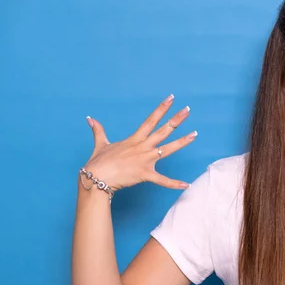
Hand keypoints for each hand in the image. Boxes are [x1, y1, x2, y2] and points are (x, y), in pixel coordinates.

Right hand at [83, 94, 197, 190]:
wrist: (95, 178)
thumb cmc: (98, 163)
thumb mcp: (100, 144)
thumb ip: (99, 131)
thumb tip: (90, 119)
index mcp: (134, 140)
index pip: (150, 120)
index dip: (161, 109)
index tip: (171, 99)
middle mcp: (142, 147)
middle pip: (162, 131)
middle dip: (176, 120)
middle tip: (187, 110)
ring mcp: (145, 160)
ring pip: (167, 149)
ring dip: (182, 142)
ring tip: (195, 134)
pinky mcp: (145, 174)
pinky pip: (162, 180)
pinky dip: (174, 184)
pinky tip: (186, 185)